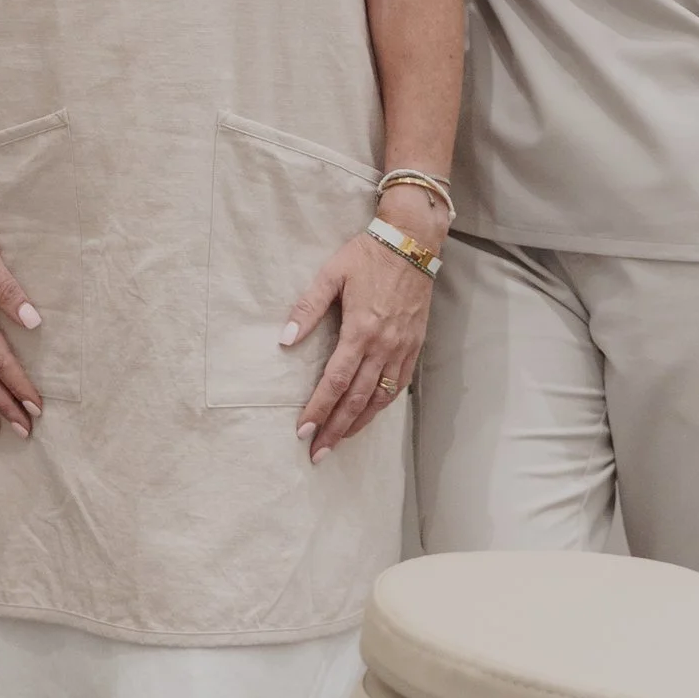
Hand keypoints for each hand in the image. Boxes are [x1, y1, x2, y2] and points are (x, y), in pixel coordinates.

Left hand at [279, 221, 440, 459]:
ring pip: (380, 397)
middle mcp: (383, 345)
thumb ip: (307, 308)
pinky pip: (398, 384)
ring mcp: (402, 348)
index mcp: (360, 329)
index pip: (335, 380)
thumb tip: (284, 340)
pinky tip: (369, 415)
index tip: (303, 431)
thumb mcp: (331, 274)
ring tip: (340, 442)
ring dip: (358, 423)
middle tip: (318, 453)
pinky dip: (382, 405)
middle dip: (335, 428)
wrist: (412, 243)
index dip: (318, 408)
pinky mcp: (414, 345)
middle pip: (357, 398)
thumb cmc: (368, 255)